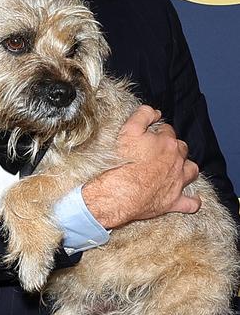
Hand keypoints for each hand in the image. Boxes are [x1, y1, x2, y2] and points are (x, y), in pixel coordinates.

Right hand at [82, 105, 199, 228]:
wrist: (122, 191)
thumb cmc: (124, 161)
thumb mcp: (128, 129)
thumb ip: (143, 115)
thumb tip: (155, 112)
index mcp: (167, 143)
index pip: (168, 131)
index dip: (160, 132)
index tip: (152, 135)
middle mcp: (177, 161)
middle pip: (182, 149)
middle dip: (175, 148)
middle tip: (162, 151)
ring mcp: (177, 182)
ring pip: (191, 171)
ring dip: (188, 168)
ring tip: (180, 169)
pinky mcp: (174, 201)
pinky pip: (191, 203)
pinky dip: (193, 201)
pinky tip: (193, 199)